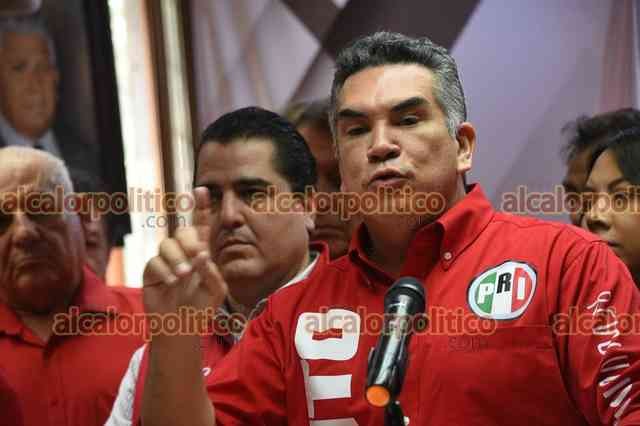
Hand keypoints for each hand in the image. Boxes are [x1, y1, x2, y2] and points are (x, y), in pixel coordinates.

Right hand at [142, 189, 226, 317]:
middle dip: (189, 241)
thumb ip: (212, 272)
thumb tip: (202, 254)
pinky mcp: (151, 271)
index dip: (200, 207)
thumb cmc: (202, 307)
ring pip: (167, 244)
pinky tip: (171, 283)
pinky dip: (164, 271)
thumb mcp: (216, 291)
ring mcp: (166, 260)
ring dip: (177, 259)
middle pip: (183, 231)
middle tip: (198, 256)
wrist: (181, 326)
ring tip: (184, 276)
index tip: (200, 189)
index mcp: (202, 252)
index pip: (201, 226)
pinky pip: (154, 261)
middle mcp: (183, 252)